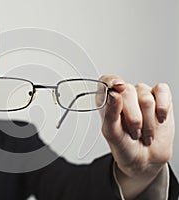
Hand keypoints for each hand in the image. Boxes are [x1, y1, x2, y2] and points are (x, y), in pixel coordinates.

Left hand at [99, 75, 173, 198]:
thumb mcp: (112, 133)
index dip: (111, 82)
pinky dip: (162, 107)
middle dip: (133, 117)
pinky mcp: (160, 97)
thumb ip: (110, 114)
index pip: (106, 81)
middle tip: (134, 132)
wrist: (144, 159)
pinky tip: (160, 119)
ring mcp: (142, 95)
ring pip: (146, 98)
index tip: (117, 90)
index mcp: (107, 101)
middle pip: (128, 91)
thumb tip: (113, 95)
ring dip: (147, 121)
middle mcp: (124, 95)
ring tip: (144, 133)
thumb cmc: (124, 145)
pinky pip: (162, 91)